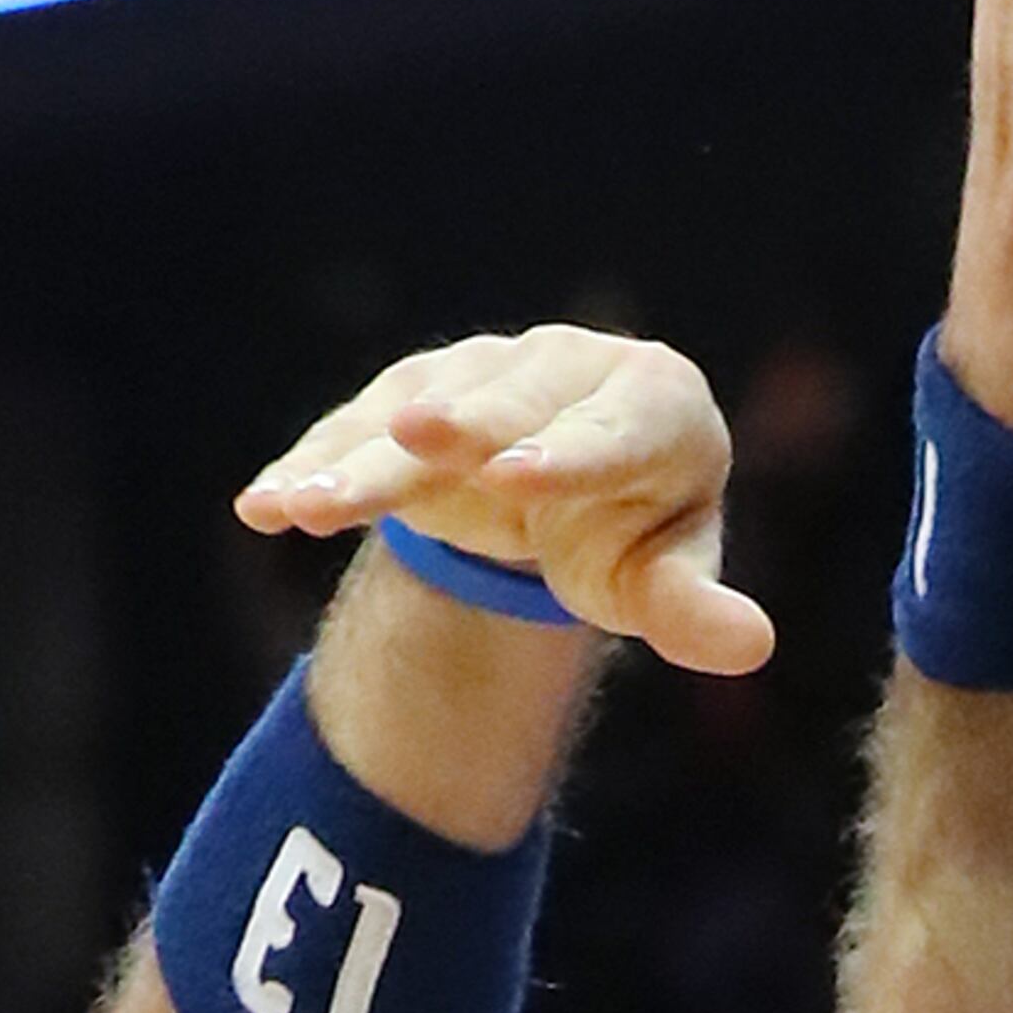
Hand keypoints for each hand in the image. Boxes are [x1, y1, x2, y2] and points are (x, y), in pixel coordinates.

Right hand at [238, 325, 775, 677]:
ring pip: (413, 415)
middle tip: (412, 439)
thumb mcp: (664, 577)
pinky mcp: (406, 397)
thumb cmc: (634, 533)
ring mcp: (477, 374)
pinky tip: (260, 505)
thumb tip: (752, 645)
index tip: (519, 478)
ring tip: (302, 505)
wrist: (569, 487)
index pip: (610, 431)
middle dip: (455, 423)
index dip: (566, 454)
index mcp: (653, 402)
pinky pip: (353, 431)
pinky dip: (309, 466)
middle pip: (502, 404)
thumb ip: (694, 608)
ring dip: (359, 459)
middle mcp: (563, 367)